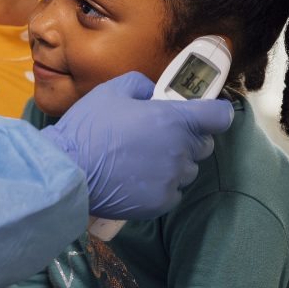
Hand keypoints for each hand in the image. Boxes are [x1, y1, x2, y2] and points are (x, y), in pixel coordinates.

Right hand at [41, 72, 232, 221]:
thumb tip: (152, 93)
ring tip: (141, 160)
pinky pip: (172, 192)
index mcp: (174, 119)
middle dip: (187, 138)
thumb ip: (141, 85)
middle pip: (204, 145)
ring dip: (173, 163)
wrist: (69, 171)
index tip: (206, 114)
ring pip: (187, 170)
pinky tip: (135, 179)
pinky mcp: (161, 202)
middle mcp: (180, 150)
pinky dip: (160, 186)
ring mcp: (172, 179)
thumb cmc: (88, 129)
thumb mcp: (112, 91)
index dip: (215, 113)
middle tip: (158, 136)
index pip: (219, 116)